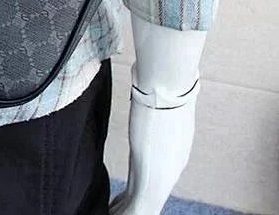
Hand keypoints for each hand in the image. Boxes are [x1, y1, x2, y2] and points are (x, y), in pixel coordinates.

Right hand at [110, 14, 206, 214]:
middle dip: (130, 205)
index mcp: (173, 155)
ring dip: (123, 211)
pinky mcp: (150, 184)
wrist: (167, 91)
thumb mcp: (155, 99)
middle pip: (148, 199)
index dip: (136, 191)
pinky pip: (136, 211)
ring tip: (108, 214)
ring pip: (142, 208)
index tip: (122, 198)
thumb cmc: (161, 88)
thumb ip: (148, 100)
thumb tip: (142, 81)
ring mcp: (162, 180)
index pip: (153, 181)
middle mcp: (170, 172)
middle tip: (111, 209)